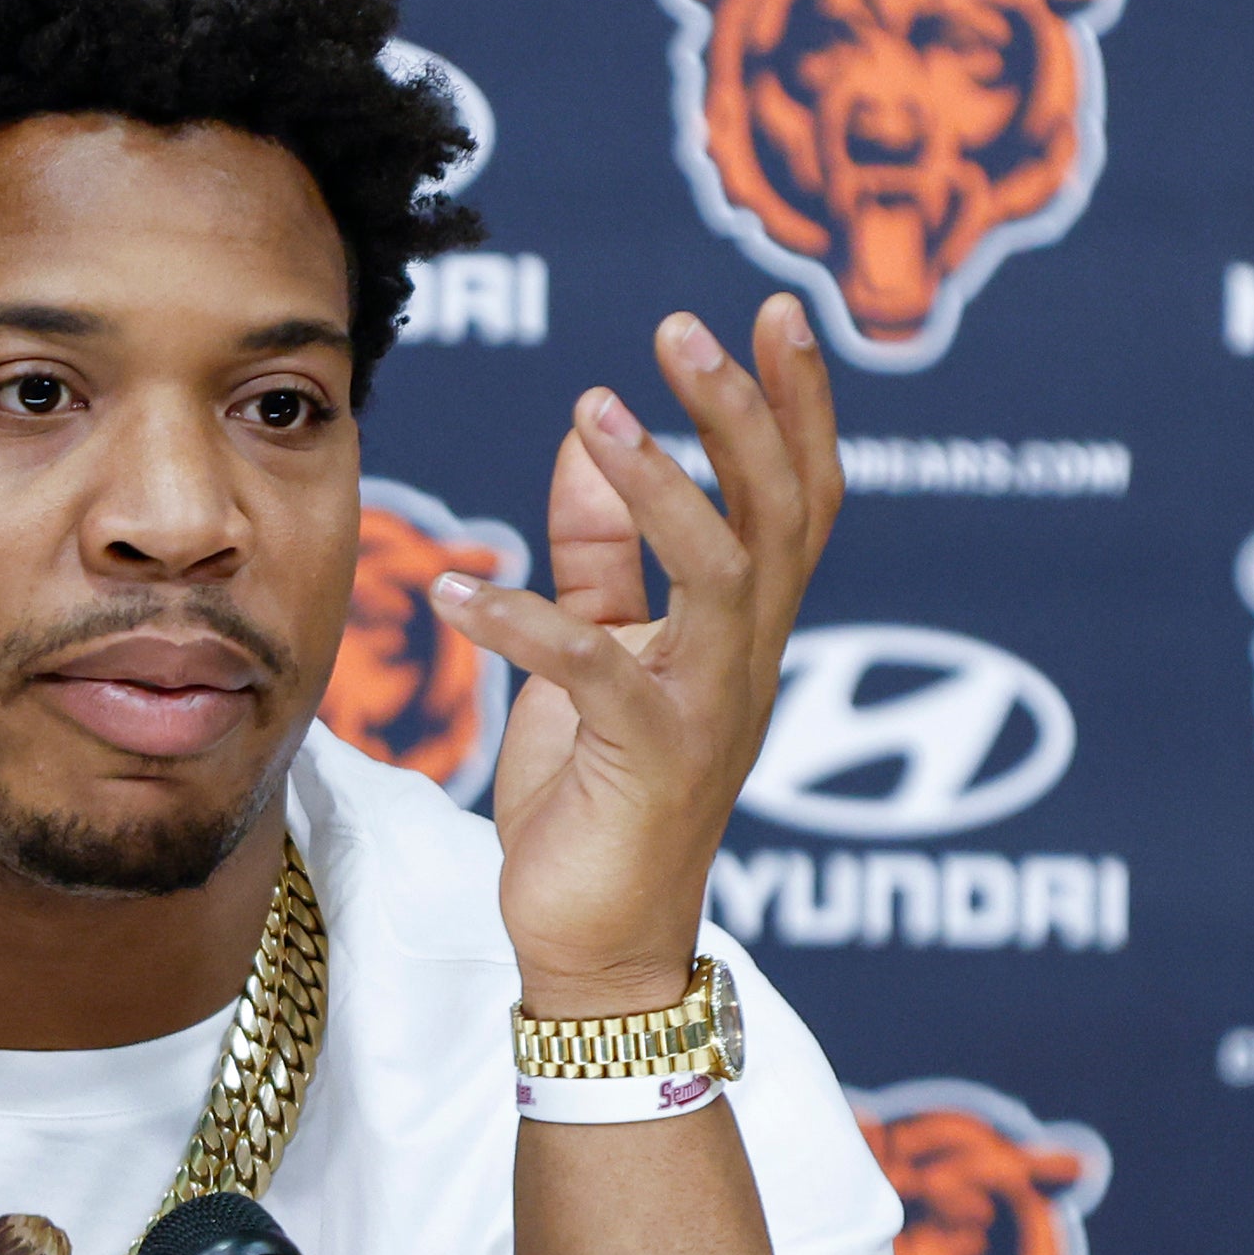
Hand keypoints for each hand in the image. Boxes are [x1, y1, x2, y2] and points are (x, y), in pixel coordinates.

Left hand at [435, 298, 839, 1019]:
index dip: (798, 404)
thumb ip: (600, 553)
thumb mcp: (595, 651)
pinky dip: (523, 618)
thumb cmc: (599, 798)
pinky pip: (593, 667)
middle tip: (686, 328)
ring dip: (663, 485)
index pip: (800, 498)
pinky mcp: (647, 761)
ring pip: (722, 572)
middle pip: (782, 514)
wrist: (593, 944)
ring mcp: (709, 711)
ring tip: (596, 410)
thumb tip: (584, 440)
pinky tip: (452, 588)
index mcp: (743, 631)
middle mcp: (747, 661)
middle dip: (744, 412)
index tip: (778, 310)